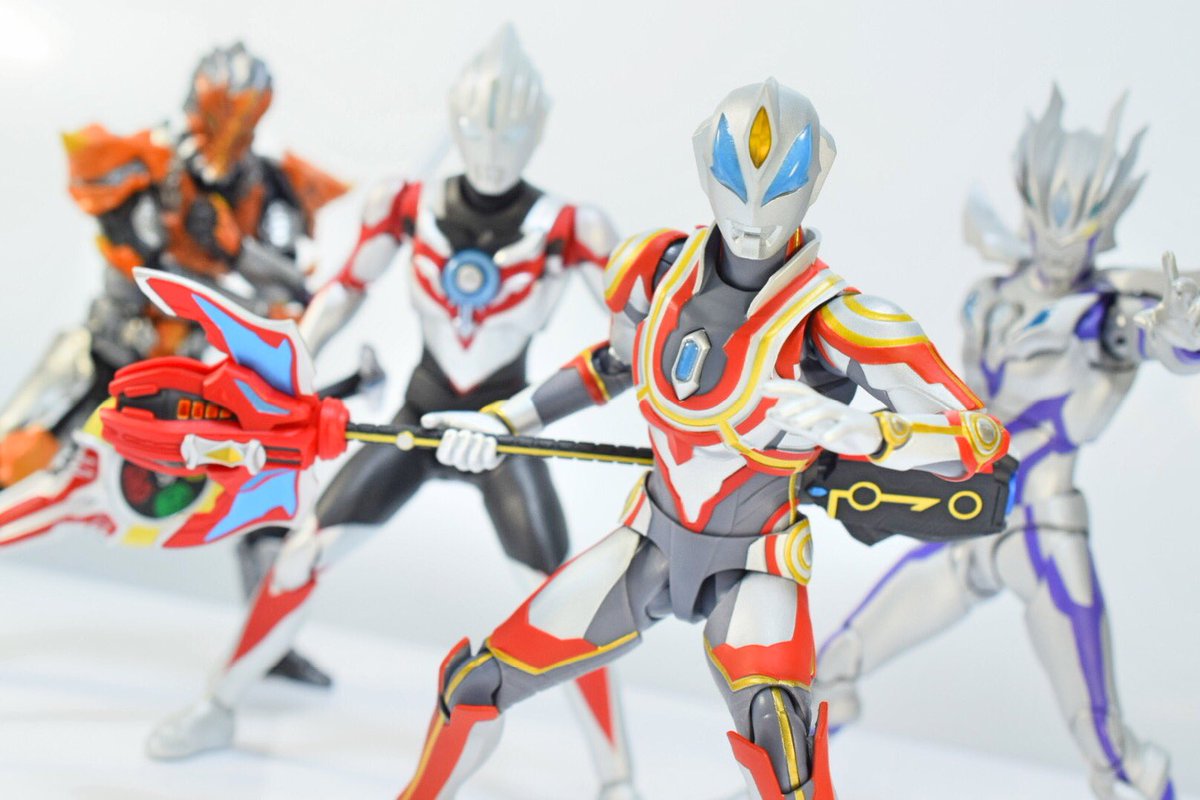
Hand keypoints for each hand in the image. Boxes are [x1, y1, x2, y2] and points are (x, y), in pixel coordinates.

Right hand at [419, 411, 508, 472]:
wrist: (490, 422)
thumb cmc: (466, 423)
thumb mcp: (451, 418)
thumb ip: (437, 420)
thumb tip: (424, 421)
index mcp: (449, 453)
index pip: (443, 457)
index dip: (446, 446)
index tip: (450, 432)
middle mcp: (462, 461)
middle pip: (458, 460)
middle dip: (462, 445)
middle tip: (465, 432)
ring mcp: (476, 464)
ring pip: (473, 463)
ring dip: (475, 447)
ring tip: (479, 435)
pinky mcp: (491, 462)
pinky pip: (489, 462)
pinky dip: (488, 451)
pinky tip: (490, 440)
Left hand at [763, 380, 882, 455]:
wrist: (873, 435)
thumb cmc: (838, 430)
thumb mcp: (812, 429)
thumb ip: (791, 423)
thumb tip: (768, 414)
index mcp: (817, 405)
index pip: (797, 390)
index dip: (781, 387)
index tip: (761, 387)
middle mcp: (828, 406)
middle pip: (810, 398)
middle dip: (794, 403)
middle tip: (778, 411)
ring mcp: (843, 414)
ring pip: (826, 410)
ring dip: (810, 416)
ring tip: (796, 424)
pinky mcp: (856, 425)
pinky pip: (845, 427)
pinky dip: (835, 432)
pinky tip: (825, 440)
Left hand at [1135, 251, 1199, 350]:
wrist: (1185, 343)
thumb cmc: (1169, 329)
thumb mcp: (1155, 326)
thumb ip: (1148, 323)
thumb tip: (1138, 319)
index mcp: (1173, 300)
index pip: (1170, 281)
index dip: (1169, 267)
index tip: (1167, 252)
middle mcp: (1187, 302)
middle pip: (1189, 286)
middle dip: (1185, 284)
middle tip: (1177, 286)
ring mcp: (1198, 311)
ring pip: (1199, 305)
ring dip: (1193, 313)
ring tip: (1188, 321)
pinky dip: (1197, 327)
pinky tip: (1194, 331)